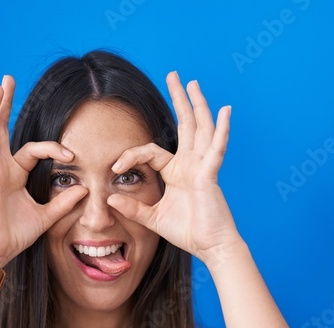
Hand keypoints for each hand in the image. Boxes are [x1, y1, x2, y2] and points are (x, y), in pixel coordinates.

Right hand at [0, 75, 86, 265]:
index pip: (33, 150)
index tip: (72, 156)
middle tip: (8, 79)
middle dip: (4, 105)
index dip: (54, 149)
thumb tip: (84, 189)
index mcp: (12, 175)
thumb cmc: (14, 237)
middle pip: (1, 130)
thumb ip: (63, 204)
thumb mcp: (45, 217)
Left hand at [106, 71, 243, 264]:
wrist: (210, 247)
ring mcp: (202, 167)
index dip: (130, 155)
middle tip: (174, 75)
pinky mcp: (210, 175)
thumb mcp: (152, 219)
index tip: (113, 168)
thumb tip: (109, 198)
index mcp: (177, 172)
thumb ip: (132, 208)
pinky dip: (222, 130)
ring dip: (197, 104)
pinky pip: (217, 149)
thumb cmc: (187, 232)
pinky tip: (225, 111)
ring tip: (193, 83)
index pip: (151, 151)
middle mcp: (191, 164)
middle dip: (179, 100)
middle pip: (185, 124)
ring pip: (201, 128)